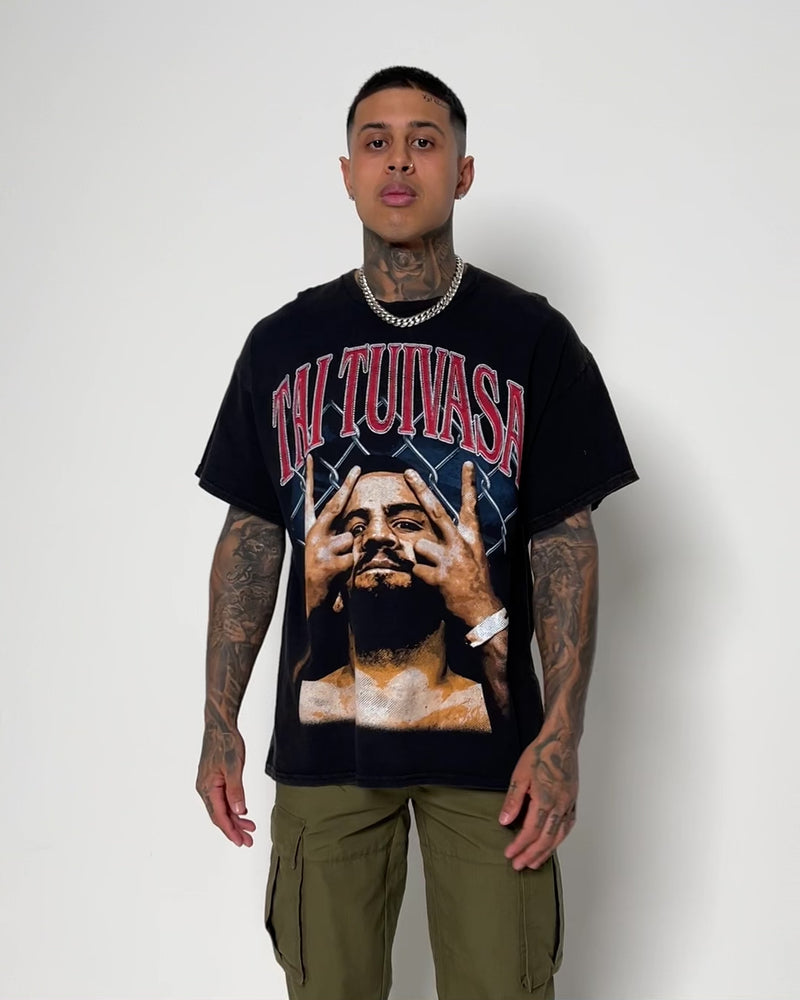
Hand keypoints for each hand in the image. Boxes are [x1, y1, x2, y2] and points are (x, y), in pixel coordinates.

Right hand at [196, 721, 255, 846]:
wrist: (220, 725)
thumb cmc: (226, 743)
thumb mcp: (234, 766)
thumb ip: (236, 790)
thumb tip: (239, 811)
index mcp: (207, 788)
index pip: (219, 816)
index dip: (230, 831)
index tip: (241, 842)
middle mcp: (205, 789)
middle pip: (220, 815)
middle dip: (234, 829)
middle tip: (249, 841)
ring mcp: (209, 784)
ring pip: (222, 807)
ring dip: (235, 819)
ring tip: (250, 829)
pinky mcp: (214, 779)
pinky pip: (223, 798)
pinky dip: (233, 807)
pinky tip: (242, 812)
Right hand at [304, 455, 359, 614]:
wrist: (321, 609)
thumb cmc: (332, 580)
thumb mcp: (333, 555)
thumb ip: (339, 537)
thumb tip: (352, 526)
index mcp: (312, 533)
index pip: (311, 501)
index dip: (311, 479)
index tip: (309, 457)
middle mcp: (311, 537)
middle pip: (333, 507)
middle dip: (346, 486)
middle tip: (358, 467)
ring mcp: (316, 550)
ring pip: (349, 539)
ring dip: (352, 555)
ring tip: (342, 570)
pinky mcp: (325, 565)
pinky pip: (351, 558)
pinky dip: (352, 569)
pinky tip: (341, 579)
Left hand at [404, 462, 500, 626]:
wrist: (482, 611)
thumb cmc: (475, 583)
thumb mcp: (474, 557)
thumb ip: (455, 543)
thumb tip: (430, 536)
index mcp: (472, 537)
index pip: (471, 506)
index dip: (469, 484)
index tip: (468, 463)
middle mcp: (461, 543)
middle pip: (436, 511)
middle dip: (421, 490)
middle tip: (409, 473)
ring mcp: (449, 558)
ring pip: (419, 546)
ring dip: (421, 558)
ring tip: (435, 570)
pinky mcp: (438, 575)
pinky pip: (416, 569)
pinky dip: (420, 577)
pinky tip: (433, 584)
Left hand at [498, 730, 578, 868]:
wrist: (561, 740)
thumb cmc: (539, 754)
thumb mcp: (520, 774)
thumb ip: (513, 800)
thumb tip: (504, 822)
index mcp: (545, 799)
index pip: (531, 831)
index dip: (520, 845)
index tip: (509, 855)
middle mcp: (560, 805)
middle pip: (546, 839)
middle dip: (531, 855)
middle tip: (519, 866)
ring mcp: (569, 804)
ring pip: (559, 836)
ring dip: (546, 852)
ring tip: (534, 864)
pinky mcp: (573, 801)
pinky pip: (568, 826)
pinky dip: (559, 839)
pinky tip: (552, 845)